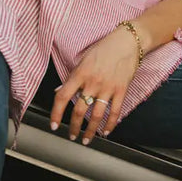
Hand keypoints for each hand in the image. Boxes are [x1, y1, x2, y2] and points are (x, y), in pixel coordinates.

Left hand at [50, 26, 139, 144]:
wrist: (127, 42)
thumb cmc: (105, 48)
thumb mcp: (84, 59)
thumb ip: (73, 77)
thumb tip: (61, 91)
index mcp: (80, 73)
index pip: (62, 96)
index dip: (56, 113)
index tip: (54, 124)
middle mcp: (92, 82)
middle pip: (79, 110)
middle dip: (73, 127)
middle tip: (71, 135)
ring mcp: (108, 87)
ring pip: (96, 115)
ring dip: (90, 130)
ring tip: (87, 138)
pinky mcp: (121, 90)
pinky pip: (115, 111)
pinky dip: (110, 124)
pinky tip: (106, 131)